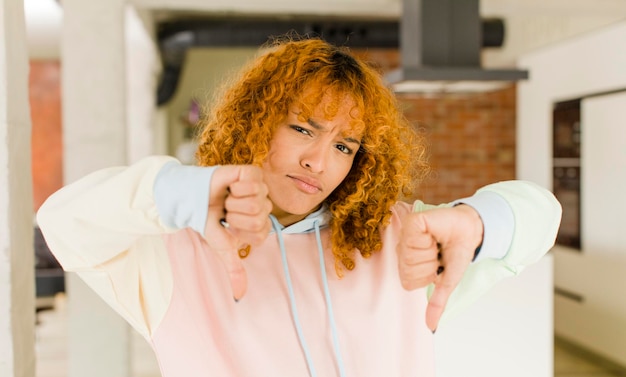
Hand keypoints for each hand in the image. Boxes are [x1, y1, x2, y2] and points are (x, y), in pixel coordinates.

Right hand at [205, 165, 271, 299]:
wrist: (192, 198)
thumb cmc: (209, 221)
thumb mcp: (222, 248)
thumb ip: (234, 270)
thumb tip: (239, 297)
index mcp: (261, 225)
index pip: (260, 235)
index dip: (241, 233)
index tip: (229, 227)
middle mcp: (263, 207)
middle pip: (259, 218)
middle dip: (235, 217)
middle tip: (226, 212)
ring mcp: (260, 189)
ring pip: (255, 201)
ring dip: (233, 202)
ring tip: (227, 199)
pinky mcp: (252, 172)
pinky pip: (253, 182)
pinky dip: (237, 186)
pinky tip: (231, 186)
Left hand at [396, 204, 482, 331]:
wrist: (471, 232)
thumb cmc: (457, 253)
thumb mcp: (447, 282)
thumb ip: (437, 302)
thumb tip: (431, 327)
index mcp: (408, 264)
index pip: (408, 282)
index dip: (427, 277)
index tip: (437, 267)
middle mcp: (403, 249)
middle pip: (407, 269)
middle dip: (429, 265)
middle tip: (438, 253)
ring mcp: (405, 235)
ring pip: (409, 255)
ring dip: (430, 252)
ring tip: (437, 242)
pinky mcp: (412, 222)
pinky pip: (413, 239)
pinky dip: (428, 240)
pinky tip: (434, 234)